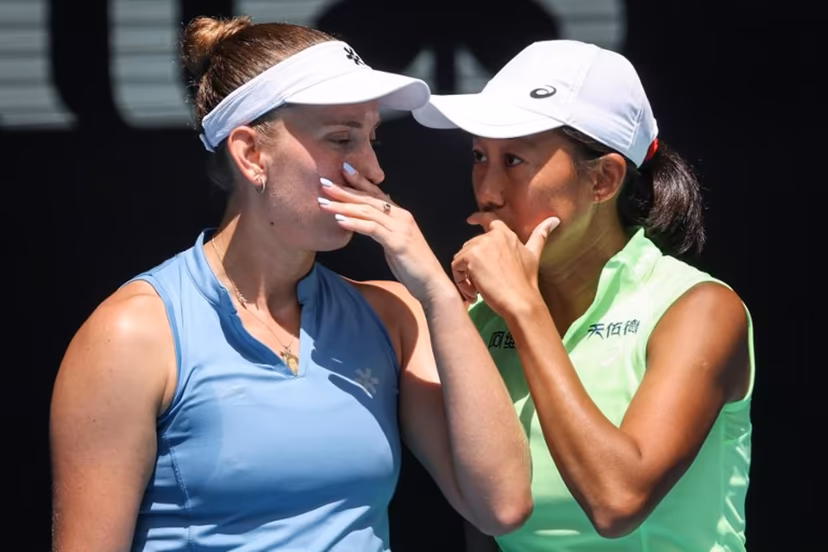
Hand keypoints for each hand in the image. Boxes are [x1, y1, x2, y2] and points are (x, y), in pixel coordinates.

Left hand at [318, 165, 454, 302]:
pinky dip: (355, 223)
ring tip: (324, 203)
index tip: (342, 170)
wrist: (431, 282)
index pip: (376, 193)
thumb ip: (384, 228)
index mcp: (400, 215)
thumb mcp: (396, 241)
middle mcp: (401, 216)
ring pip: (367, 212)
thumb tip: (370, 220)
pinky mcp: (397, 242)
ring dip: (344, 207)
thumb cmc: (412, 265)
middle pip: (368, 199)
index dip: (359, 181)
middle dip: (345, 191)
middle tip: (324, 183)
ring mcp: (400, 228)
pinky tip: (340, 221)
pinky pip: (372, 229)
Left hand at [452, 212, 559, 317]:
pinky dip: (461, 282)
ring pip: (461, 258)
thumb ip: (540, 236)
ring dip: (465, 276)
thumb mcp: (533, 256)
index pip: (489, 220)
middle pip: (470, 246)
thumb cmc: (526, 282)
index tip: (470, 219)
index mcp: (506, 234)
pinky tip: (473, 293)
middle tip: (481, 285)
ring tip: (477, 291)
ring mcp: (481, 245)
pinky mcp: (471, 257)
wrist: (520, 300)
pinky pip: (456, 268)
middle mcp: (493, 236)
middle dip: (472, 266)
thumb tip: (554, 220)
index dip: (478, 218)